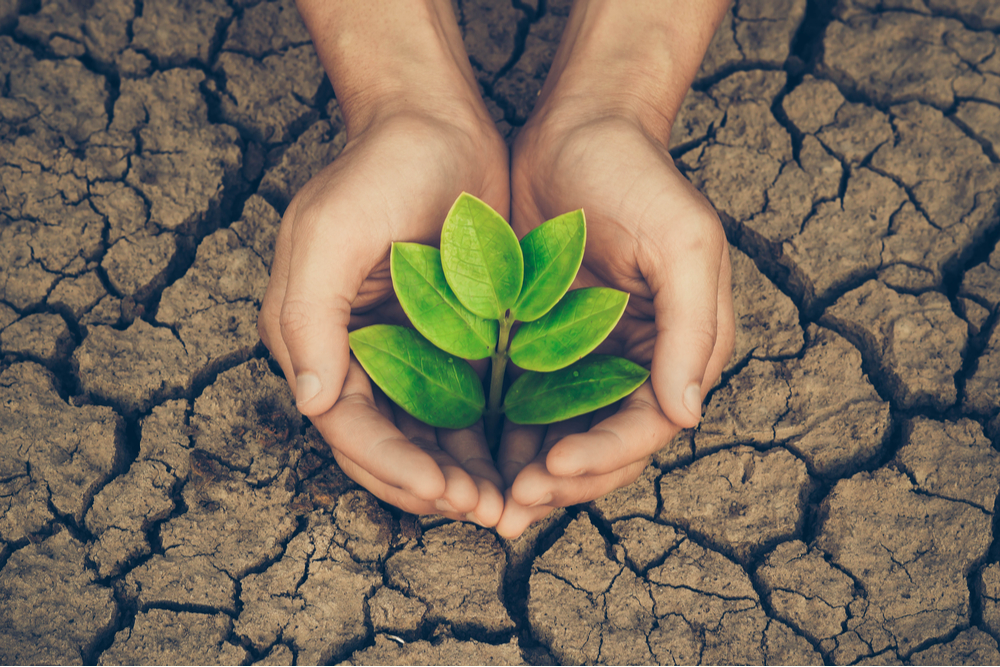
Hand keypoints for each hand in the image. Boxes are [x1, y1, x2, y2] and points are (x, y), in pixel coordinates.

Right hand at [258, 107, 509, 524]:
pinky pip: (464, 406)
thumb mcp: (330, 232)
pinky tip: (519, 460)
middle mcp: (355, 357)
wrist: (435, 123)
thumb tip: (312, 405)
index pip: (348, 428)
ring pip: (428, 437)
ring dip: (463, 476)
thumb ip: (310, 318)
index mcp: (315, 340)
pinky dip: (486, 439)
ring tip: (508, 503)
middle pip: (387, 446)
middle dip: (431, 486)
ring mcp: (404, 352)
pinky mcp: (450, 341)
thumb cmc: (377, 170)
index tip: (443, 493)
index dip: (392, 467)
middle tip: (487, 513)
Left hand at [496, 110, 734, 537]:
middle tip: (512, 506)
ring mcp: (585, 357)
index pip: (647, 427)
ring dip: (528, 474)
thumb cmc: (637, 177)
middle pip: (604, 446)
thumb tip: (687, 415)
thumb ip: (693, 329)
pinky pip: (522, 403)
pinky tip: (470, 456)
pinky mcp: (540, 344)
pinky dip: (502, 435)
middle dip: (561, 480)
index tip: (553, 469)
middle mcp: (636, 364)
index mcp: (681, 349)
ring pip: (560, 436)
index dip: (603, 457)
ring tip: (487, 503)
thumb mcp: (683, 242)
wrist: (577, 129)